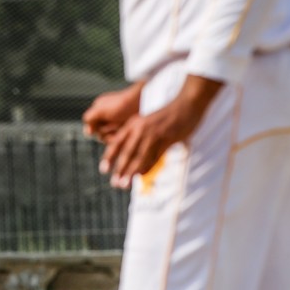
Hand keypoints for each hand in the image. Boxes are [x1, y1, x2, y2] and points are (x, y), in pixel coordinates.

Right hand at [82, 82, 143, 142]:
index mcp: (99, 111)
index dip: (94, 129)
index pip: (90, 127)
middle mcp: (106, 118)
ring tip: (121, 127)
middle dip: (106, 132)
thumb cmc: (123, 104)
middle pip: (100, 135)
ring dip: (114, 135)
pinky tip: (126, 131)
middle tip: (114, 124)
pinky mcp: (125, 130)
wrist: (144, 102)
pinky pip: (118, 140)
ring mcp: (117, 125)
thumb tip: (87, 132)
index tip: (99, 127)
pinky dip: (121, 137)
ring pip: (109, 139)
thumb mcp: (101, 108)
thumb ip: (89, 118)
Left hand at [99, 75, 222, 189]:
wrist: (186, 105)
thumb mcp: (146, 122)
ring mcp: (155, 135)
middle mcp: (141, 129)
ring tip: (125, 185)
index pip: (117, 142)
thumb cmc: (164, 116)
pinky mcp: (168, 140)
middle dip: (120, 169)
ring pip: (140, 157)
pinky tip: (142, 176)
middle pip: (128, 153)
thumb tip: (127, 154)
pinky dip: (148, 167)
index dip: (109, 157)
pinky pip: (156, 157)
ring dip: (132, 172)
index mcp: (134, 124)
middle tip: (114, 183)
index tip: (103, 169)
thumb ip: (136, 135)